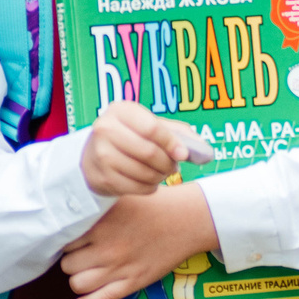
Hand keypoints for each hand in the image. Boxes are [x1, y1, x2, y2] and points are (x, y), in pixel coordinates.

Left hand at [64, 185, 219, 298]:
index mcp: (101, 225)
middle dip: (72, 261)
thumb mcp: (121, 197)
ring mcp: (119, 268)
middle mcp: (106, 248)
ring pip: (78, 284)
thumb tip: (75, 215)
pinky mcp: (133, 282)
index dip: (68, 241)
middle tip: (81, 256)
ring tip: (86, 273)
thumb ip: (97, 207)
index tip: (74, 241)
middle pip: (68, 264)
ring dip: (78, 280)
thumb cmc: (156, 205)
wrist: (187, 220)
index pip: (66, 240)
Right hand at [82, 100, 197, 196]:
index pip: (152, 128)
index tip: (183, 154)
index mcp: (120, 110)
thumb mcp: (150, 126)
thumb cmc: (131, 137)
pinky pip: (137, 188)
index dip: (172, 143)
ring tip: (161, 172)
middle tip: (173, 166)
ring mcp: (100, 155)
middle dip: (168, 163)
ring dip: (160, 176)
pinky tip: (148, 180)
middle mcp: (106, 129)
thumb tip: (204, 152)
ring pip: (144, 173)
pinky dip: (150, 187)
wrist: (94, 156)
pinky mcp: (101, 177)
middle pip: (149, 152)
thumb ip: (179, 134)